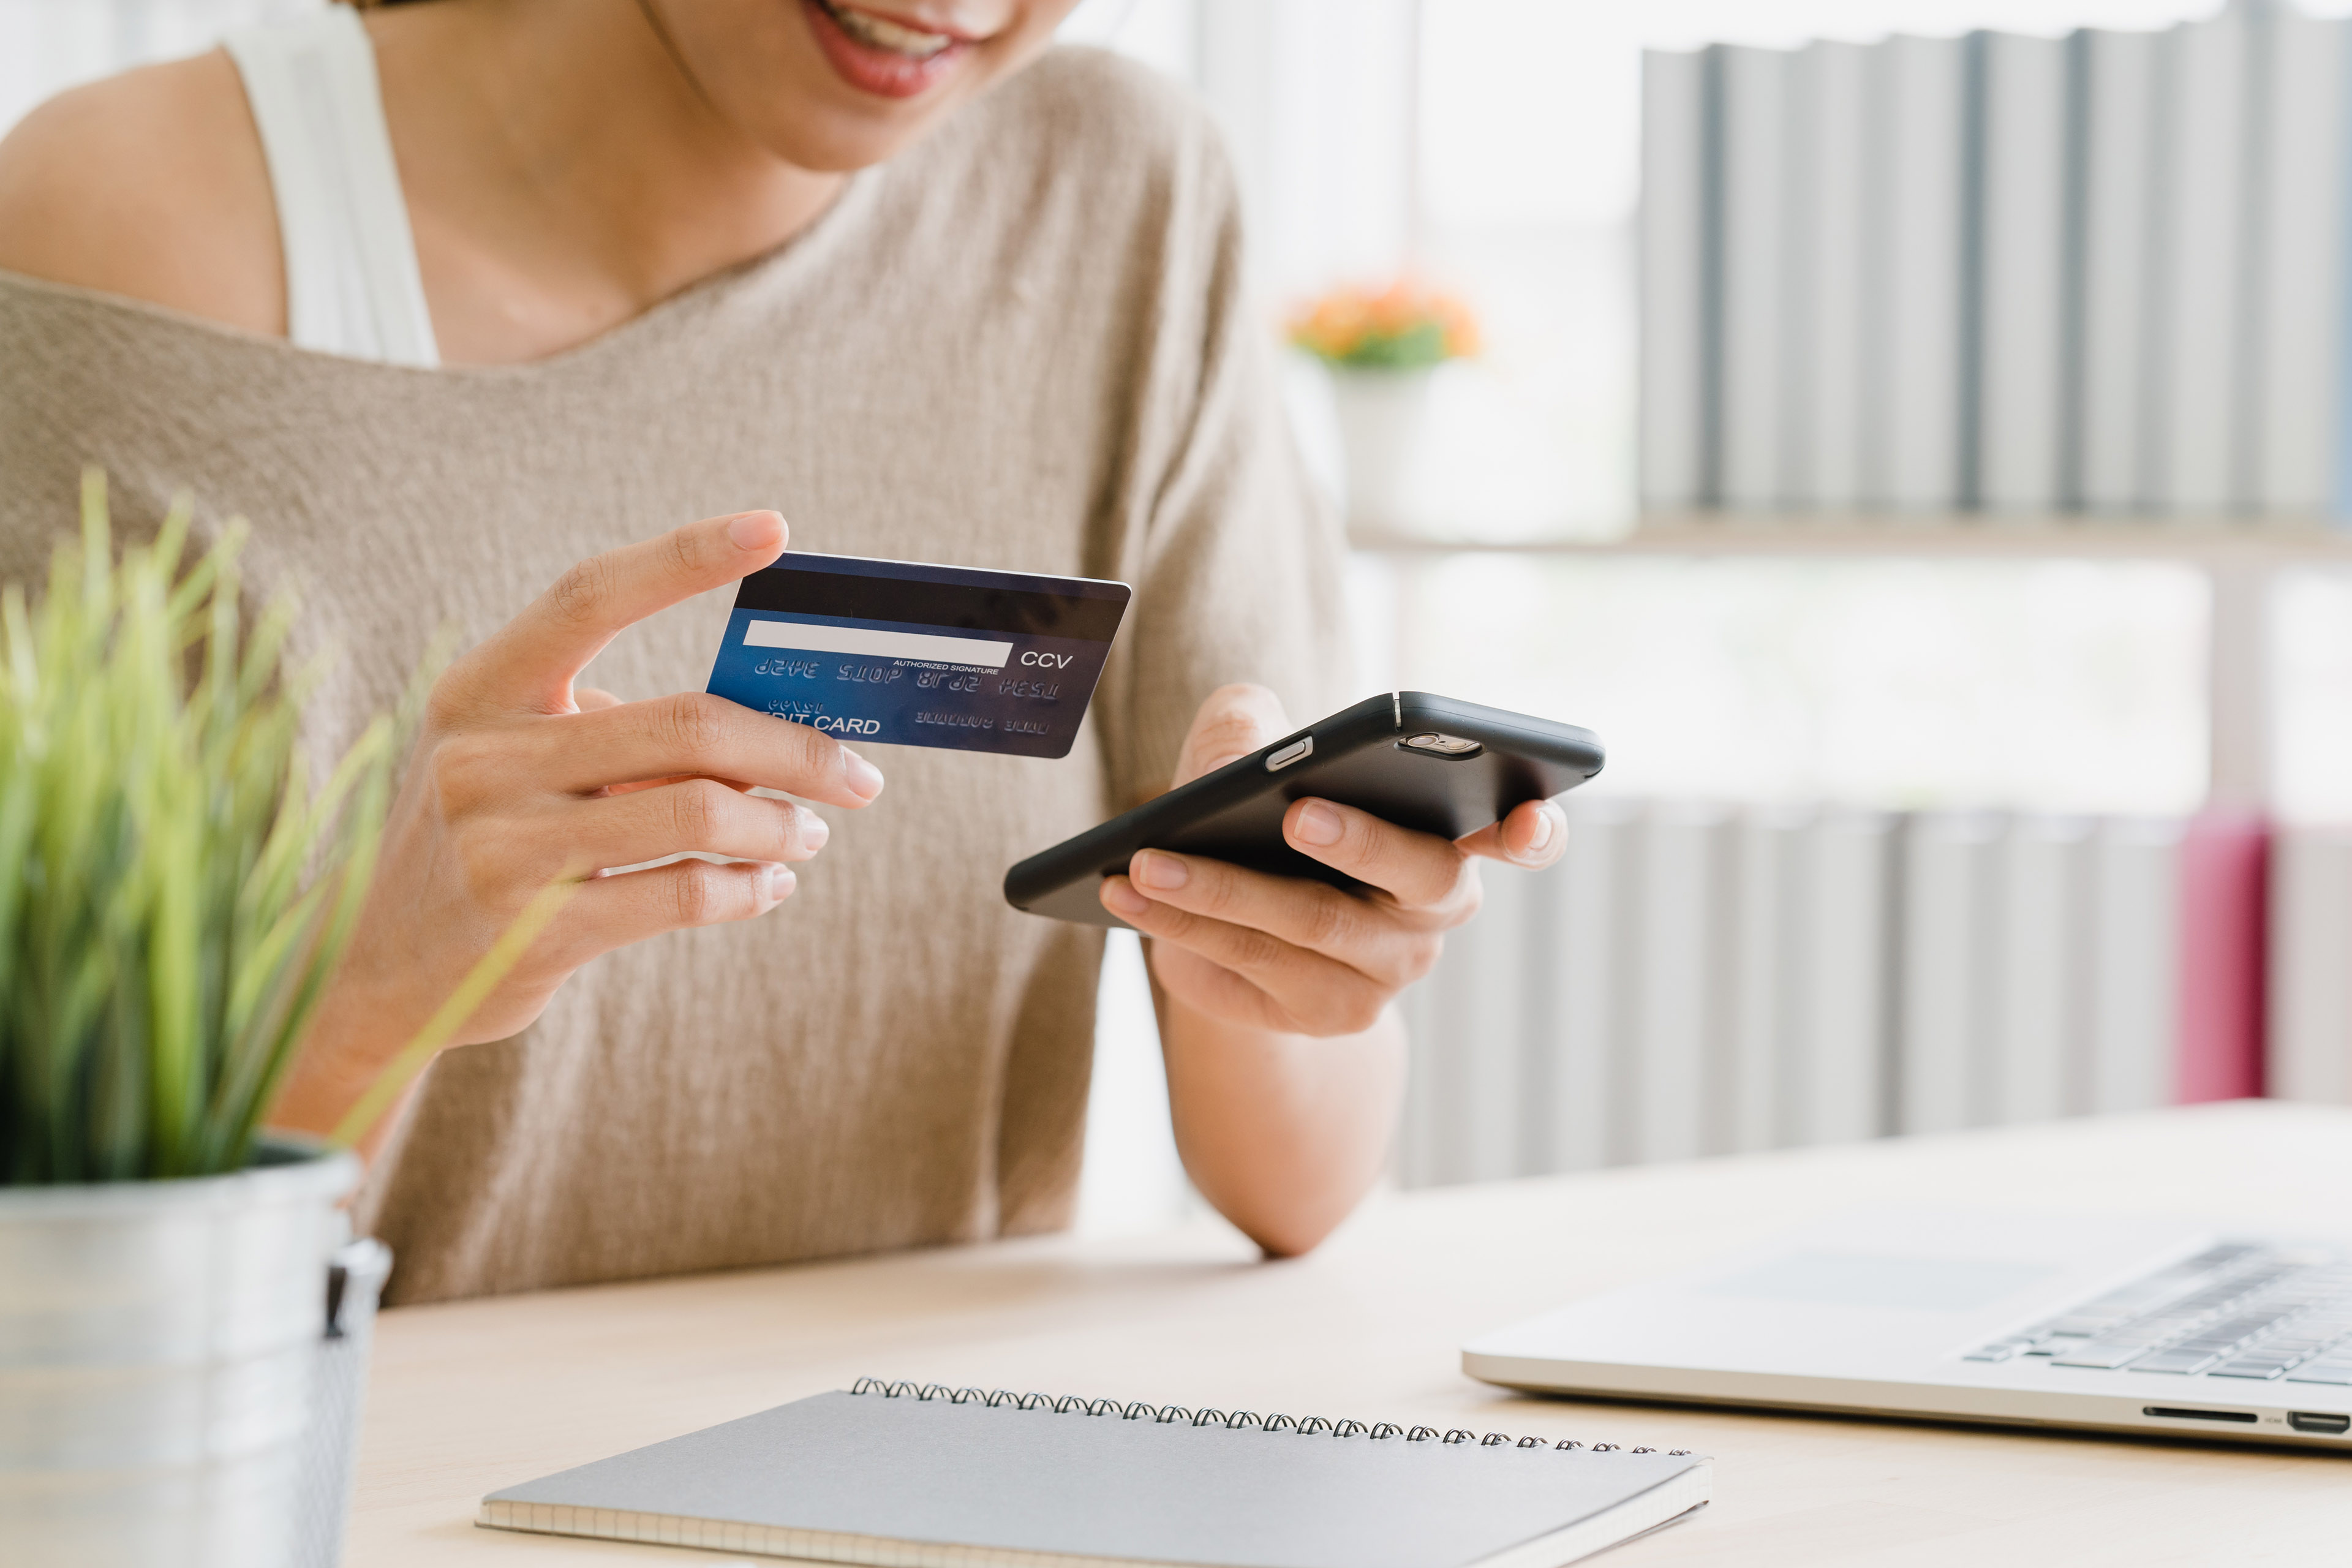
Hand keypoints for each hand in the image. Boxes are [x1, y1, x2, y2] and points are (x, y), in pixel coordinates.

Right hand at [303, 510, 885, 1076]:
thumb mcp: (512, 759)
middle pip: (685, 724)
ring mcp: (505, 847)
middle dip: (795, 749)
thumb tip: (768, 719)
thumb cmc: (481, 839)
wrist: (377, 970)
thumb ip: (614, 728)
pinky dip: (749, 888)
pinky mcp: (536, 931)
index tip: (772, 528)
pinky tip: (769, 884)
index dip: (684, 555)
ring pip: (698, 811)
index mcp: (480, 688)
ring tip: (809, 832)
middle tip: (857, 775)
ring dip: (781, 824)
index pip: (590, 595)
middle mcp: (484, 757)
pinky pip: (683, 893)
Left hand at [1099, 684, 1564, 1036]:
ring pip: (1307, 926)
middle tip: (1298, 813)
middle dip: (1361, 841)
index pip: (1526, 839)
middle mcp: (1433, 913)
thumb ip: (1254, 726)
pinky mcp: (1319, 1014)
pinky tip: (1127, 891)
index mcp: (1454, 838)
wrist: (1240, 927)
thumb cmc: (1265, 815)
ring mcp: (1382, 974)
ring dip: (1219, 888)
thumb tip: (1244, 747)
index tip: (1526, 815)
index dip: (1536, 830)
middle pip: (1416, 878)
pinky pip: (1248, 965)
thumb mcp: (1256, 753)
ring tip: (1148, 859)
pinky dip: (1181, 923)